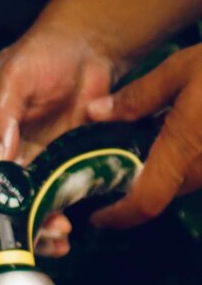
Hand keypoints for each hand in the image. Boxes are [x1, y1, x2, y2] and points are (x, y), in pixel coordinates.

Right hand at [0, 26, 115, 256]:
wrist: (87, 47)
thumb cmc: (42, 53)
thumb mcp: (13, 75)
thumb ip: (1, 112)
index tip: (9, 212)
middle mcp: (3, 152)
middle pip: (3, 195)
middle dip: (18, 220)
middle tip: (41, 232)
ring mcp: (32, 161)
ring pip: (28, 203)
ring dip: (40, 224)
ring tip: (59, 236)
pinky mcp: (58, 164)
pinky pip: (55, 196)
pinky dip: (60, 215)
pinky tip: (69, 232)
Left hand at [87, 43, 201, 227]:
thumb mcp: (183, 68)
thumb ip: (138, 97)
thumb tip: (95, 113)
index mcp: (183, 149)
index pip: (145, 202)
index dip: (119, 217)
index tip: (98, 216)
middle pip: (162, 191)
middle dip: (136, 185)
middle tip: (114, 166)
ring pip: (186, 181)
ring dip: (165, 170)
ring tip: (149, 142)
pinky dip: (189, 159)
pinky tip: (188, 131)